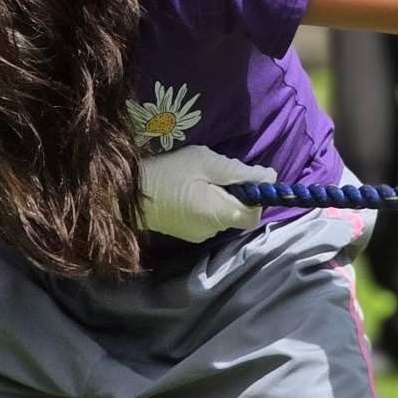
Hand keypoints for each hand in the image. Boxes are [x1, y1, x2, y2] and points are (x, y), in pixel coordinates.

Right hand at [139, 145, 277, 242]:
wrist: (127, 191)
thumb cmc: (168, 173)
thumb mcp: (206, 162)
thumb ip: (240, 171)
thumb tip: (270, 177)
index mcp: (217, 215)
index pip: (253, 216)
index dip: (255, 198)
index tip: (245, 180)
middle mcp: (210, 230)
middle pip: (237, 214)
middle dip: (235, 194)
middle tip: (216, 173)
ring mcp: (197, 234)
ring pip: (222, 214)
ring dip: (220, 198)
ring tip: (200, 180)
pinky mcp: (186, 232)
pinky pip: (208, 218)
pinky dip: (207, 204)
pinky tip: (190, 190)